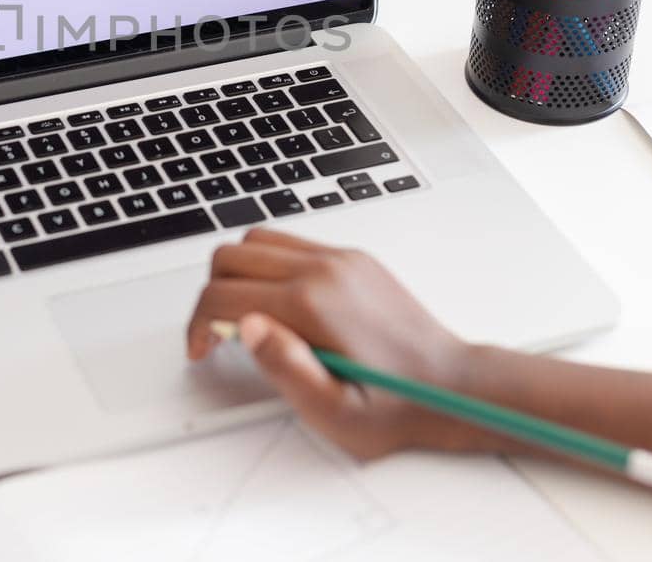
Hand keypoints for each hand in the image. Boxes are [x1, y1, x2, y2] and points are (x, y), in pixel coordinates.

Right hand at [186, 228, 478, 458]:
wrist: (453, 386)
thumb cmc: (397, 405)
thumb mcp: (333, 411)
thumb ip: (283, 368)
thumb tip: (244, 326)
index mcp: (312, 304)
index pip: (223, 294)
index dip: (197, 325)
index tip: (201, 350)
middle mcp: (323, 269)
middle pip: (231, 255)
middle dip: (210, 294)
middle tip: (217, 334)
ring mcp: (339, 258)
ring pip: (257, 239)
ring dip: (238, 274)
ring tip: (245, 317)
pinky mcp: (352, 258)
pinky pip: (291, 243)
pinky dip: (268, 265)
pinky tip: (280, 304)